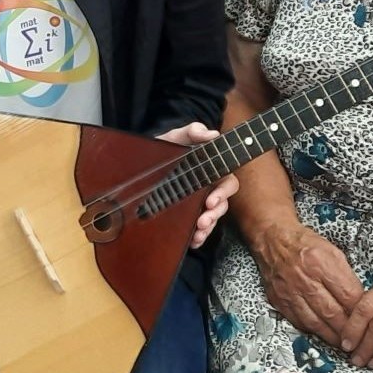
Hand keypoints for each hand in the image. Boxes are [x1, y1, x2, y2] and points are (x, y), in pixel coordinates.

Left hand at [157, 122, 237, 247]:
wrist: (144, 159)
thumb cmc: (167, 147)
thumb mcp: (176, 137)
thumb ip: (192, 132)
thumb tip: (211, 134)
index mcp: (211, 170)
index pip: (227, 183)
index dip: (223, 193)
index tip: (211, 200)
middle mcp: (208, 188)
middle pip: (222, 204)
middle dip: (215, 214)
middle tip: (203, 220)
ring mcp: (198, 202)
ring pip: (212, 218)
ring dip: (207, 227)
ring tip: (197, 232)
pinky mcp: (187, 213)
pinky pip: (199, 228)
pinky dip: (198, 236)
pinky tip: (192, 241)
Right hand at [247, 220, 364, 345]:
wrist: (273, 240)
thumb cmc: (305, 244)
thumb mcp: (333, 251)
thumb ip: (346, 276)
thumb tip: (359, 300)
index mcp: (322, 263)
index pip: (348, 295)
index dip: (360, 312)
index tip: (368, 320)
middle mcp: (305, 280)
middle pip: (332, 313)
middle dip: (348, 330)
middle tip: (359, 339)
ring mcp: (290, 293)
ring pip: (316, 323)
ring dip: (332, 336)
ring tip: (344, 343)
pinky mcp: (280, 302)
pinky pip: (299, 323)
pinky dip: (314, 331)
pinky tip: (324, 334)